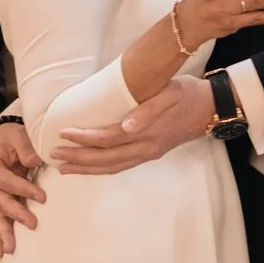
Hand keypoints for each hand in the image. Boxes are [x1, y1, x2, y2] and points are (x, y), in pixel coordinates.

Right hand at [0, 122, 44, 256]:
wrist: (5, 141)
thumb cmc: (12, 138)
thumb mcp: (18, 135)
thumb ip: (25, 147)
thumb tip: (33, 161)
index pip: (6, 181)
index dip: (23, 189)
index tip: (42, 197)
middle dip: (15, 214)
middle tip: (33, 224)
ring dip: (2, 233)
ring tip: (9, 250)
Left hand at [52, 75, 213, 174]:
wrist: (210, 108)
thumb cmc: (187, 95)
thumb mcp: (169, 93)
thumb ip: (148, 110)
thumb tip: (127, 126)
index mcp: (147, 133)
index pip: (108, 138)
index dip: (84, 138)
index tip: (63, 133)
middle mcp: (145, 148)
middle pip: (105, 158)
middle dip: (77, 158)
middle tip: (53, 154)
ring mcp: (147, 154)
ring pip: (111, 167)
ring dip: (86, 168)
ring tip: (64, 167)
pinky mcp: (150, 154)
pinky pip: (120, 166)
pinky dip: (101, 169)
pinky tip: (89, 167)